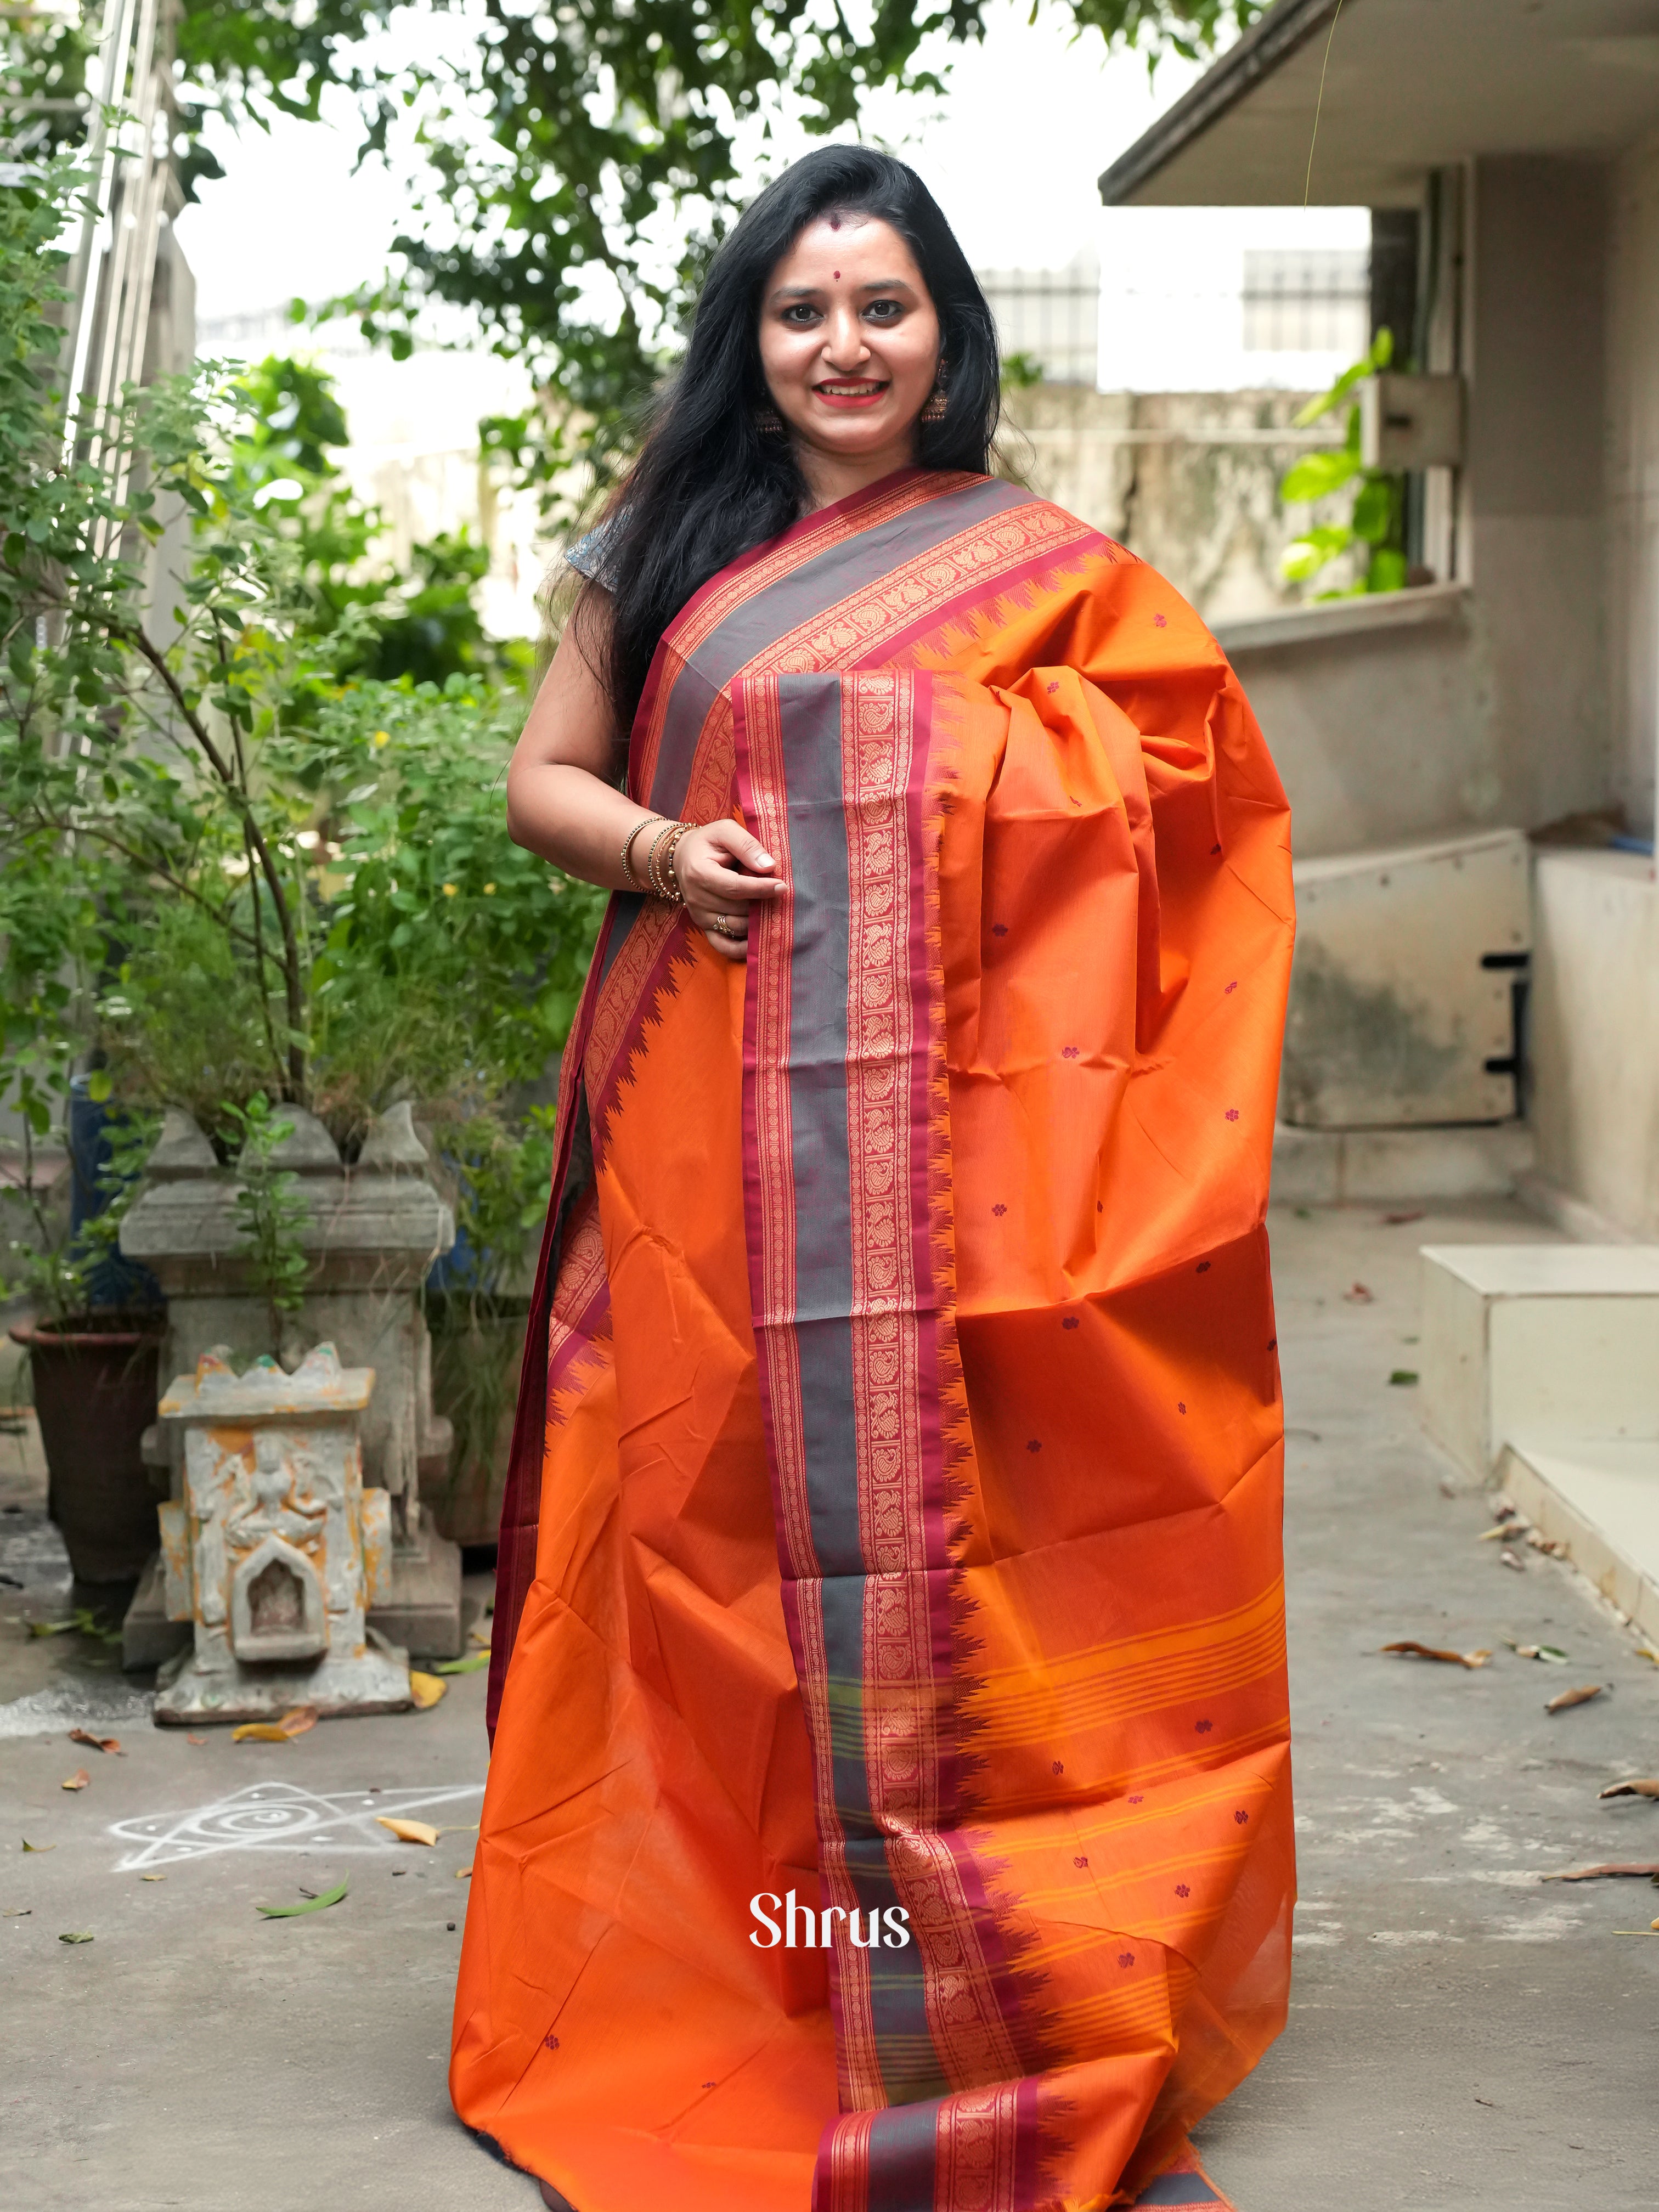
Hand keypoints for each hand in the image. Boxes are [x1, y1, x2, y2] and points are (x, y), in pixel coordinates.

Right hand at [672, 820, 782, 961]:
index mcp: (700, 873)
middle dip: (762, 904)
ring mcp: (699, 916)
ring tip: (773, 911)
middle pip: (738, 909)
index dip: (761, 889)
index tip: (782, 887)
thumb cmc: (708, 842)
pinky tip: (758, 940)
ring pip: (736, 927)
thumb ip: (746, 845)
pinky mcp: (703, 927)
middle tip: (780, 897)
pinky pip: (723, 945)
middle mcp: (697, 898)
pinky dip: (741, 948)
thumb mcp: (725, 831)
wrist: (682, 857)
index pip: (735, 887)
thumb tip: (769, 866)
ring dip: (756, 923)